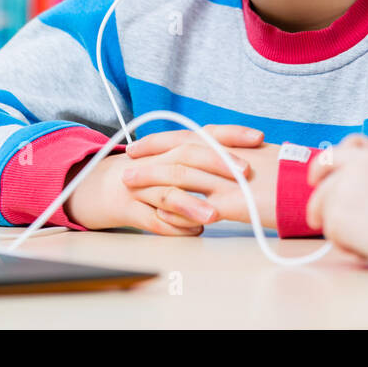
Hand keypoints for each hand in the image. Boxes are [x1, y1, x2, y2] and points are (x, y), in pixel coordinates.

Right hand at [67, 125, 261, 233]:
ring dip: (192, 203)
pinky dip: (174, 227)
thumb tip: (260, 157)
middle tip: (244, 174)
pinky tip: (195, 232)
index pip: (206, 133)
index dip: (232, 134)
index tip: (258, 138)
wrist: (107, 186)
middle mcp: (159, 160)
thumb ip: (214, 157)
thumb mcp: (184, 158)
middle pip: (188, 157)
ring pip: (168, 193)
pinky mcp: (131, 209)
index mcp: (175, 145)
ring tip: (214, 215)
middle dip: (217, 164)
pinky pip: (153, 220)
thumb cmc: (157, 173)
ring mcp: (143, 185)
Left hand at [306, 135, 367, 270]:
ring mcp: (343, 192)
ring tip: (363, 239)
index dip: (320, 168)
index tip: (314, 180)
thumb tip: (340, 183)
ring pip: (324, 213)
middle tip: (319, 222)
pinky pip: (331, 233)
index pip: (333, 155)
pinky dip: (345, 245)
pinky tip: (366, 248)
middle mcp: (353, 170)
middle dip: (319, 207)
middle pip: (322, 189)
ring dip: (338, 229)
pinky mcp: (338, 215)